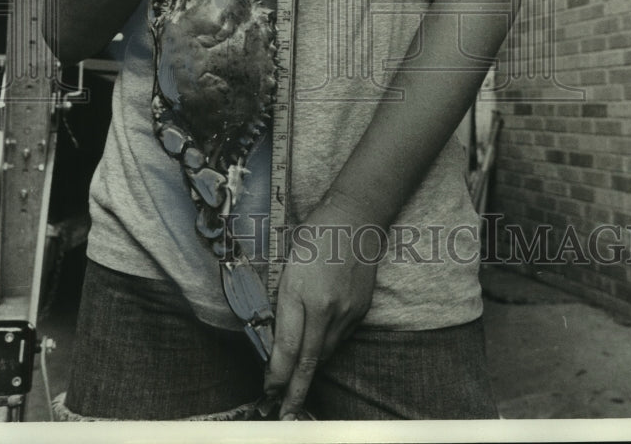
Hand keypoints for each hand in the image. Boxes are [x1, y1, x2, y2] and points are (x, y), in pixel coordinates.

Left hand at [263, 194, 382, 418]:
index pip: (287, 347)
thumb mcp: (289, 266)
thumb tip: (278, 338)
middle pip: (308, 361)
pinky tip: (318, 345)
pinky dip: (326, 346)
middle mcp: (325, 307)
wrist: (356, 219)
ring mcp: (347, 311)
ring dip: (310, 369)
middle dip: (295, 390)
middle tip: (285, 412)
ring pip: (325, 353)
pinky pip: (341, 338)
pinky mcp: (361, 310)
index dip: (276, 374)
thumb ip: (284, 303)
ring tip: (297, 384)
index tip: (268, 390)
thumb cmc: (316, 235)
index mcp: (300, 292)